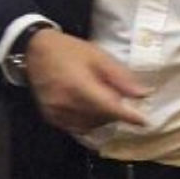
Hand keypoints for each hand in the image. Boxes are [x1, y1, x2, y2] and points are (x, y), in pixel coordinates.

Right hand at [23, 31, 148, 134]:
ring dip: (102, 117)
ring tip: (101, 99)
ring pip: (91, 125)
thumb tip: (143, 94)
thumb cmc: (69, 50)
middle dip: (114, 110)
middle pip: (101, 118)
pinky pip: (77, 127)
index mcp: (78, 85)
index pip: (109, 108)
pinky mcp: (51, 118)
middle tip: (115, 94)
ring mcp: (57, 113)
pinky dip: (89, 121)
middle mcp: (66, 103)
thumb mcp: (97, 56)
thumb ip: (119, 76)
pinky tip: (89, 107)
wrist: (34, 51)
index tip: (144, 121)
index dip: (128, 116)